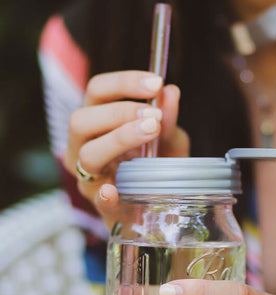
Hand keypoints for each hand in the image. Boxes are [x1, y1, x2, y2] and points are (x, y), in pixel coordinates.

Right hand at [63, 70, 188, 228]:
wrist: (157, 207)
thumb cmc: (157, 167)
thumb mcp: (169, 142)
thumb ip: (168, 120)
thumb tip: (171, 92)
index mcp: (97, 124)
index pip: (97, 92)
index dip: (123, 82)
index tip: (155, 83)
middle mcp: (84, 147)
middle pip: (81, 119)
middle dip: (119, 112)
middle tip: (153, 117)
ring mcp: (89, 178)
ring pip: (87, 154)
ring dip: (119, 139)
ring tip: (151, 132)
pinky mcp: (102, 206)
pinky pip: (98, 199)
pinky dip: (105, 195)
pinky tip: (114, 191)